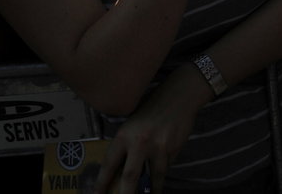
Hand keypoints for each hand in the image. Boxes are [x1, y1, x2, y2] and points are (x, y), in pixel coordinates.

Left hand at [98, 66, 208, 193]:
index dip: (102, 182)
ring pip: (154, 176)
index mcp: (124, 135)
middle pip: (130, 176)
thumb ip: (126, 145)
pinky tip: (161, 174)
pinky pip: (166, 165)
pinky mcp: (174, 149)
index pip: (109, 164)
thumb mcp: (132, 125)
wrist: (179, 97)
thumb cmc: (152, 109)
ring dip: (152, 190)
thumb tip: (121, 170)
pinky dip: (163, 171)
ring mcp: (159, 146)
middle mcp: (140, 142)